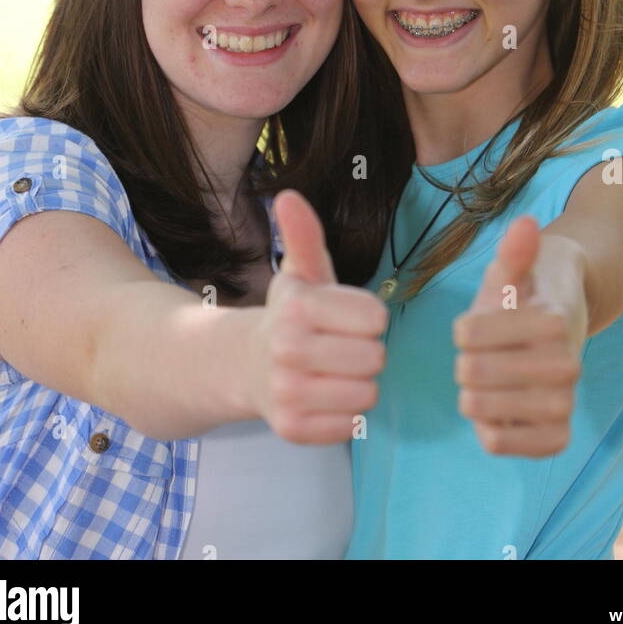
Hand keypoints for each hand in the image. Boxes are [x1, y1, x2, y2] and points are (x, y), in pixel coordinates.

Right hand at [249, 189, 387, 443]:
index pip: (375, 318)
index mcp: (298, 306)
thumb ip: (304, 234)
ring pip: (367, 394)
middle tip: (342, 347)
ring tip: (335, 372)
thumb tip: (288, 195)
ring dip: (359, 385)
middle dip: (366, 352)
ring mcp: (286, 392)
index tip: (348, 316)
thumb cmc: (291, 314)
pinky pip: (350, 427)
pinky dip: (345, 416)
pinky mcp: (291, 428)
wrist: (246, 364)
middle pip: (375, 358)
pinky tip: (325, 397)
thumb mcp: (302, 273)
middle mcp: (287, 349)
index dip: (369, 317)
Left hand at [452, 216, 586, 456]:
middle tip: (477, 359)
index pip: (468, 333)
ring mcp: (563, 402)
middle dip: (464, 364)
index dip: (463, 329)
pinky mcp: (557, 436)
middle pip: (472, 373)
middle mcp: (566, 363)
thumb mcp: (514, 270)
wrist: (560, 332)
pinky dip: (490, 433)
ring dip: (472, 398)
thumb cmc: (524, 298)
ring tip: (481, 386)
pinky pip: (505, 445)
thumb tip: (525, 223)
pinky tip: (493, 415)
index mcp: (551, 320)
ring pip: (484, 412)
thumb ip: (515, 251)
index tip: (476, 325)